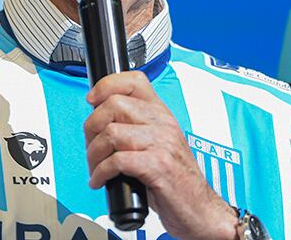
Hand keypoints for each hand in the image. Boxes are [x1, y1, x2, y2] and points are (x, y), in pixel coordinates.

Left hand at [84, 72, 237, 239]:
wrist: (199, 209)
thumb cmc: (176, 181)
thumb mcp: (159, 144)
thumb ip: (136, 128)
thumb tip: (99, 122)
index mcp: (162, 114)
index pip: (135, 80)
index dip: (107, 85)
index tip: (92, 99)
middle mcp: (163, 123)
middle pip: (114, 105)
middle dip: (92, 127)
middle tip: (91, 146)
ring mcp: (162, 143)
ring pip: (111, 132)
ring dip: (93, 153)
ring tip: (95, 168)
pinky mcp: (157, 166)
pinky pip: (116, 160)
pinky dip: (100, 172)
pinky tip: (100, 181)